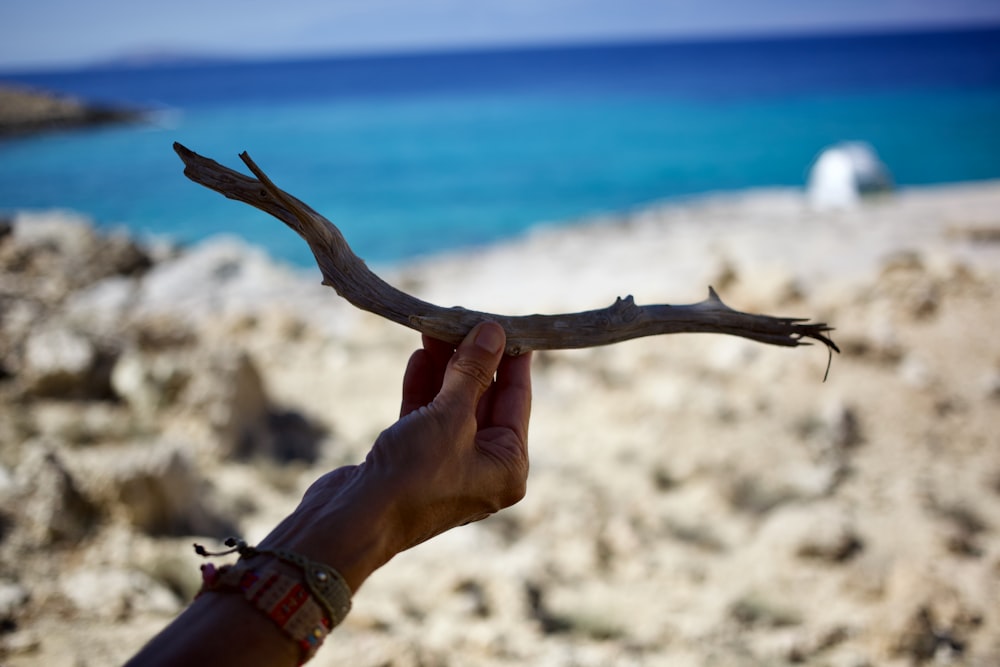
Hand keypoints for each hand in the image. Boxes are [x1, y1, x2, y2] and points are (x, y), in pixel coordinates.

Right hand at [374, 321, 532, 547]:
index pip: (517, 401)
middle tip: (462, 317)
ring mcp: (446, 467)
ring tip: (436, 328)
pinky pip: (426, 418)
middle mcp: (482, 469)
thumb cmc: (413, 475)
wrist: (351, 522)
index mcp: (508, 468)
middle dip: (471, 359)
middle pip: (484, 400)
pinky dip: (423, 389)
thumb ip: (473, 372)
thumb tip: (493, 332)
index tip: (506, 324)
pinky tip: (419, 357)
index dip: (511, 360)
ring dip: (444, 368)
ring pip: (452, 405)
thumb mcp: (450, 416)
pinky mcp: (412, 463)